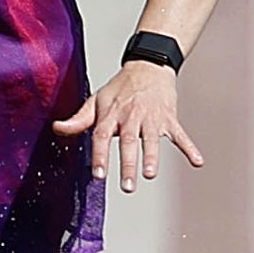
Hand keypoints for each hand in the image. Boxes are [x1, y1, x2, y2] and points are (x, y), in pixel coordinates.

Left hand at [52, 61, 202, 193]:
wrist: (148, 66)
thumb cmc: (120, 88)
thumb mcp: (96, 101)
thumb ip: (78, 119)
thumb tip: (57, 129)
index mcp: (111, 115)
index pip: (102, 137)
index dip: (100, 156)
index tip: (99, 175)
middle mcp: (131, 117)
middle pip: (128, 142)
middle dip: (128, 164)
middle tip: (127, 186)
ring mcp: (151, 118)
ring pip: (152, 139)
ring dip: (151, 157)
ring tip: (150, 174)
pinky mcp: (169, 118)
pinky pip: (180, 134)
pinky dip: (189, 148)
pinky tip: (197, 162)